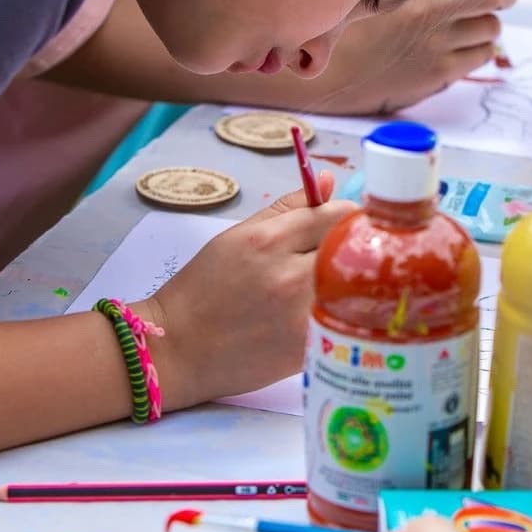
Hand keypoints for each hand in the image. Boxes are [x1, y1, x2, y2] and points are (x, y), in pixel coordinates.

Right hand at [136, 176, 357, 407]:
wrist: (178, 350)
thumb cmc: (203, 290)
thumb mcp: (236, 237)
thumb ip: (287, 207)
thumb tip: (327, 180)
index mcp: (268, 241)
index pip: (337, 215)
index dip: (345, 216)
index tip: (340, 224)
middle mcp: (289, 277)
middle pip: (352, 250)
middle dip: (351, 248)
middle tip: (338, 255)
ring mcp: (301, 317)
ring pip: (352, 286)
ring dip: (348, 283)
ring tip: (330, 285)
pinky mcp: (309, 349)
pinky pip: (341, 319)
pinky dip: (339, 314)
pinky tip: (321, 314)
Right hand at [315, 0, 517, 115]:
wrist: (334, 76)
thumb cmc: (356, 27)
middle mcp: (428, 12)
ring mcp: (436, 44)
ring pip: (491, 27)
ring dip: (488, 22)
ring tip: (475, 22)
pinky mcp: (439, 72)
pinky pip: (483, 54)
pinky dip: (482, 46)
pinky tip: (465, 45)